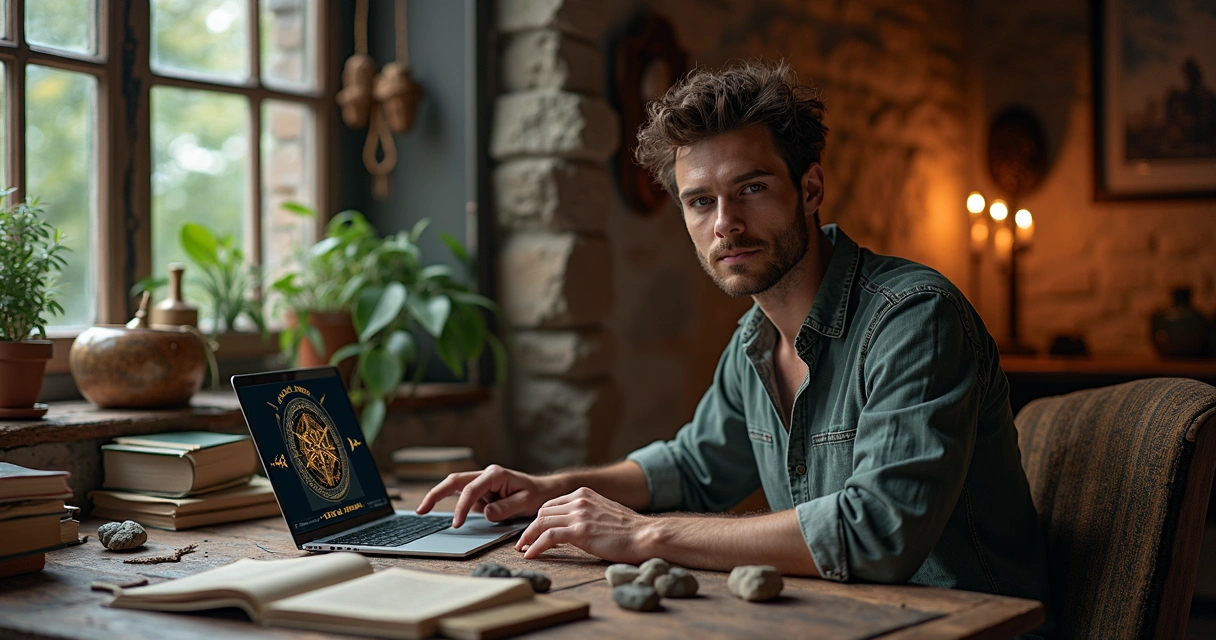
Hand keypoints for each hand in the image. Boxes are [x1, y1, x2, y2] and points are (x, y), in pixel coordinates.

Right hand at [415, 464, 559, 527]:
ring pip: (454, 486)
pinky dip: (448, 502)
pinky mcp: (480, 491)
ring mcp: (481, 482)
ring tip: (421, 510)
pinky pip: (460, 495)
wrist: (544, 491)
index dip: (461, 507)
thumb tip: (486, 513)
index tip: (457, 524)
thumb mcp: (526, 503)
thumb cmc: (536, 495)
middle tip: (421, 510)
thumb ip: (506, 508)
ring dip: (437, 496)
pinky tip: (435, 510)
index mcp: (495, 474)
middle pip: (454, 481)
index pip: (471, 490)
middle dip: (436, 494)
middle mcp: (485, 475)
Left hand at [515, 487, 654, 562]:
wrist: (645, 535)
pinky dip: (536, 546)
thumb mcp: (604, 512)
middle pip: (543, 512)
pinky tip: (531, 554)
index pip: (551, 504)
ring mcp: (579, 514)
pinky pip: (549, 536)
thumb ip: (588, 513)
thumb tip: (575, 526)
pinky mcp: (580, 531)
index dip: (539, 519)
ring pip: (542, 523)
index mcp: (584, 493)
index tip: (533, 531)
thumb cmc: (630, 529)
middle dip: (530, 528)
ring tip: (523, 550)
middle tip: (524, 543)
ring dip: (528, 538)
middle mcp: (579, 500)